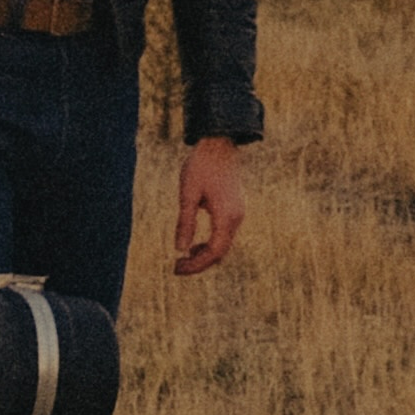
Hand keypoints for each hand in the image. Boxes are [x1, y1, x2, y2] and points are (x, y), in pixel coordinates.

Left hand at [173, 138, 249, 276]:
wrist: (220, 145)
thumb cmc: (201, 166)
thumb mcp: (188, 194)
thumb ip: (185, 223)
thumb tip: (180, 249)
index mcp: (225, 216)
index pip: (213, 252)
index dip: (196, 265)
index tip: (176, 268)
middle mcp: (236, 218)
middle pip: (220, 253)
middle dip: (199, 264)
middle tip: (176, 268)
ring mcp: (238, 214)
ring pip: (224, 246)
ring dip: (205, 255)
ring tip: (183, 258)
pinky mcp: (235, 210)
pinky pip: (225, 235)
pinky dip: (211, 244)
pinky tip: (195, 245)